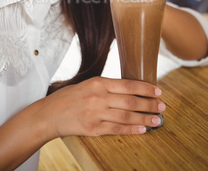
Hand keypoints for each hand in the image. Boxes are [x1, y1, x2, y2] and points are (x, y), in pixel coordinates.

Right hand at [42, 77, 164, 138]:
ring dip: (145, 119)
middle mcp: (98, 97)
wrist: (49, 114)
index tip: (157, 91)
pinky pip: (117, 129)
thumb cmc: (69, 97)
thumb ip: (106, 87)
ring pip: (126, 116)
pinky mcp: (93, 129)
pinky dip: (131, 130)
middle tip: (162, 106)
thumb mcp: (87, 84)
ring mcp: (96, 114)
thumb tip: (129, 89)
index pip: (128, 85)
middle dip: (149, 104)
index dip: (145, 88)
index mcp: (98, 83)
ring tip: (157, 120)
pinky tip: (142, 129)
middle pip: (130, 101)